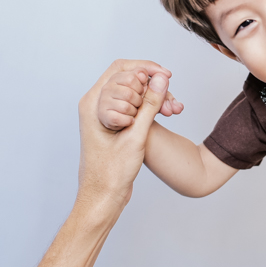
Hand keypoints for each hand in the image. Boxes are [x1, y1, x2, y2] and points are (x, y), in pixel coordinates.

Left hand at [77, 59, 173, 208]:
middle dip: (153, 86)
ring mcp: (105, 114)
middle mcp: (96, 105)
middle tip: (171, 104)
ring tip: (173, 111)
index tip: (167, 76)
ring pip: (134, 92)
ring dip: (154, 98)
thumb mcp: (136, 136)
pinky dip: (150, 108)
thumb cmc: (110, 173)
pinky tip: (166, 114)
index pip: (121, 69)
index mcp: (92, 104)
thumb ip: (150, 105)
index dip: (146, 69)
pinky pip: (134, 105)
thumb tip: (161, 79)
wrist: (103, 198)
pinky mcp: (115, 122)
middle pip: (128, 79)